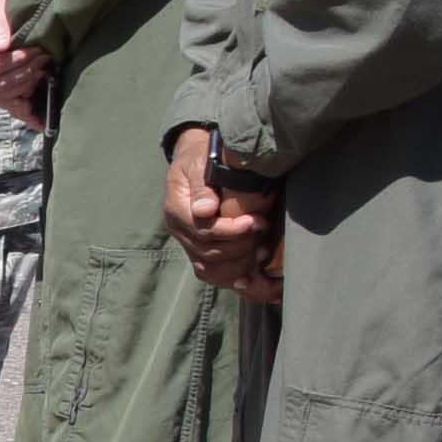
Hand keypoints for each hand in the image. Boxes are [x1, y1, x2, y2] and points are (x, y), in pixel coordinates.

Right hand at [0, 0, 49, 125]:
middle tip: (45, 56)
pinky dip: (23, 111)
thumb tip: (2, 45)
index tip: (35, 49)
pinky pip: (6, 105)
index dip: (16, 61)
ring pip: (2, 96)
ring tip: (44, 70)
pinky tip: (39, 117)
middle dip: (25, 72)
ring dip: (26, 86)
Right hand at [159, 126, 283, 303]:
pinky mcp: (203, 252)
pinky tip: (260, 283)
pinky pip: (217, 276)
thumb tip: (205, 210)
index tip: (256, 220)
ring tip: (263, 253)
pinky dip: (240, 281)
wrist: (197, 161)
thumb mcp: (198, 162)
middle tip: (265, 230)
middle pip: (209, 254)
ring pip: (212, 271)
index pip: (203, 231)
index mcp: (177, 212)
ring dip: (240, 266)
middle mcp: (181, 234)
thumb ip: (201, 185)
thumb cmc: (201, 157)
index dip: (231, 231)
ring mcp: (191, 246)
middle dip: (241, 246)